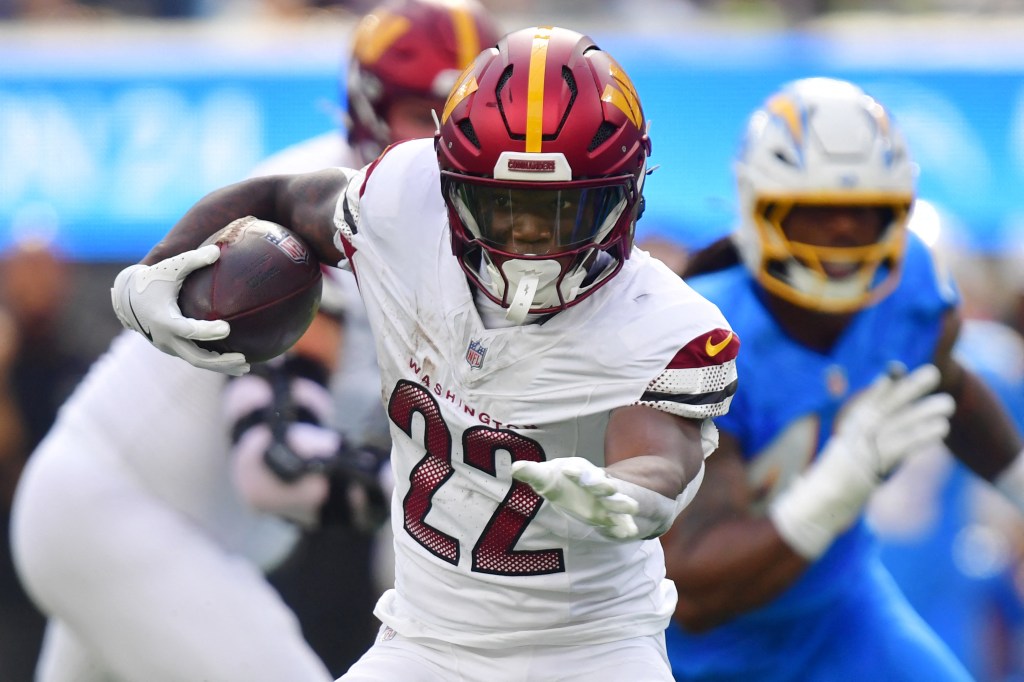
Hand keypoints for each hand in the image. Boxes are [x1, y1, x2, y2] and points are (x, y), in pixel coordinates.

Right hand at [110, 245, 248, 374]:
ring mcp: (168, 346)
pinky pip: (194, 357)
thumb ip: (193, 259)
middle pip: (196, 357)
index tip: (228, 328)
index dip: (207, 331)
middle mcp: (165, 338)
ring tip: (245, 367)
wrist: (126, 297)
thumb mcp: (170, 267)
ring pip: (196, 361)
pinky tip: (232, 361)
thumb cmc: (152, 278)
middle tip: (244, 360)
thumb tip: (218, 250)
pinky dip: (212, 362)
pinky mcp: (172, 348)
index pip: (188, 330)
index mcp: (164, 319)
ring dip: (220, 366)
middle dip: (220, 362)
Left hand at [511, 457, 640, 538]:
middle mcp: (596, 485)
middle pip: (602, 484)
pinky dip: (625, 526)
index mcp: (581, 472)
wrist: (579, 489)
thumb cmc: (559, 481)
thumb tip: (515, 467)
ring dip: (624, 504)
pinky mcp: (610, 516)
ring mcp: (606, 501)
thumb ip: (532, 472)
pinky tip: (629, 533)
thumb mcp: (545, 477)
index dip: (575, 471)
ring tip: (632, 508)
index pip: (579, 470)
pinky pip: (620, 521)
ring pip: (617, 501)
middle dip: (604, 485)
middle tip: (609, 486)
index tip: (568, 471)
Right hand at [769, 363, 954, 558]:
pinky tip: (941, 429)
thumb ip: (853, 455)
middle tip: (932, 372)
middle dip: (908, 389)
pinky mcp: (871, 467)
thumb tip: (863, 450)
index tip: (896, 369)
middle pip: (884, 408)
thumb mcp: (838, 467)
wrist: (812, 509)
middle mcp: (853, 438)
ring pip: (897, 426)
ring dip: (923, 412)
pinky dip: (921, 436)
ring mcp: (861, 451)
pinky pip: (901, 448)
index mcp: (846, 436)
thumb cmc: (824, 492)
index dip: (882, 388)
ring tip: (948, 403)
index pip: (866, 405)